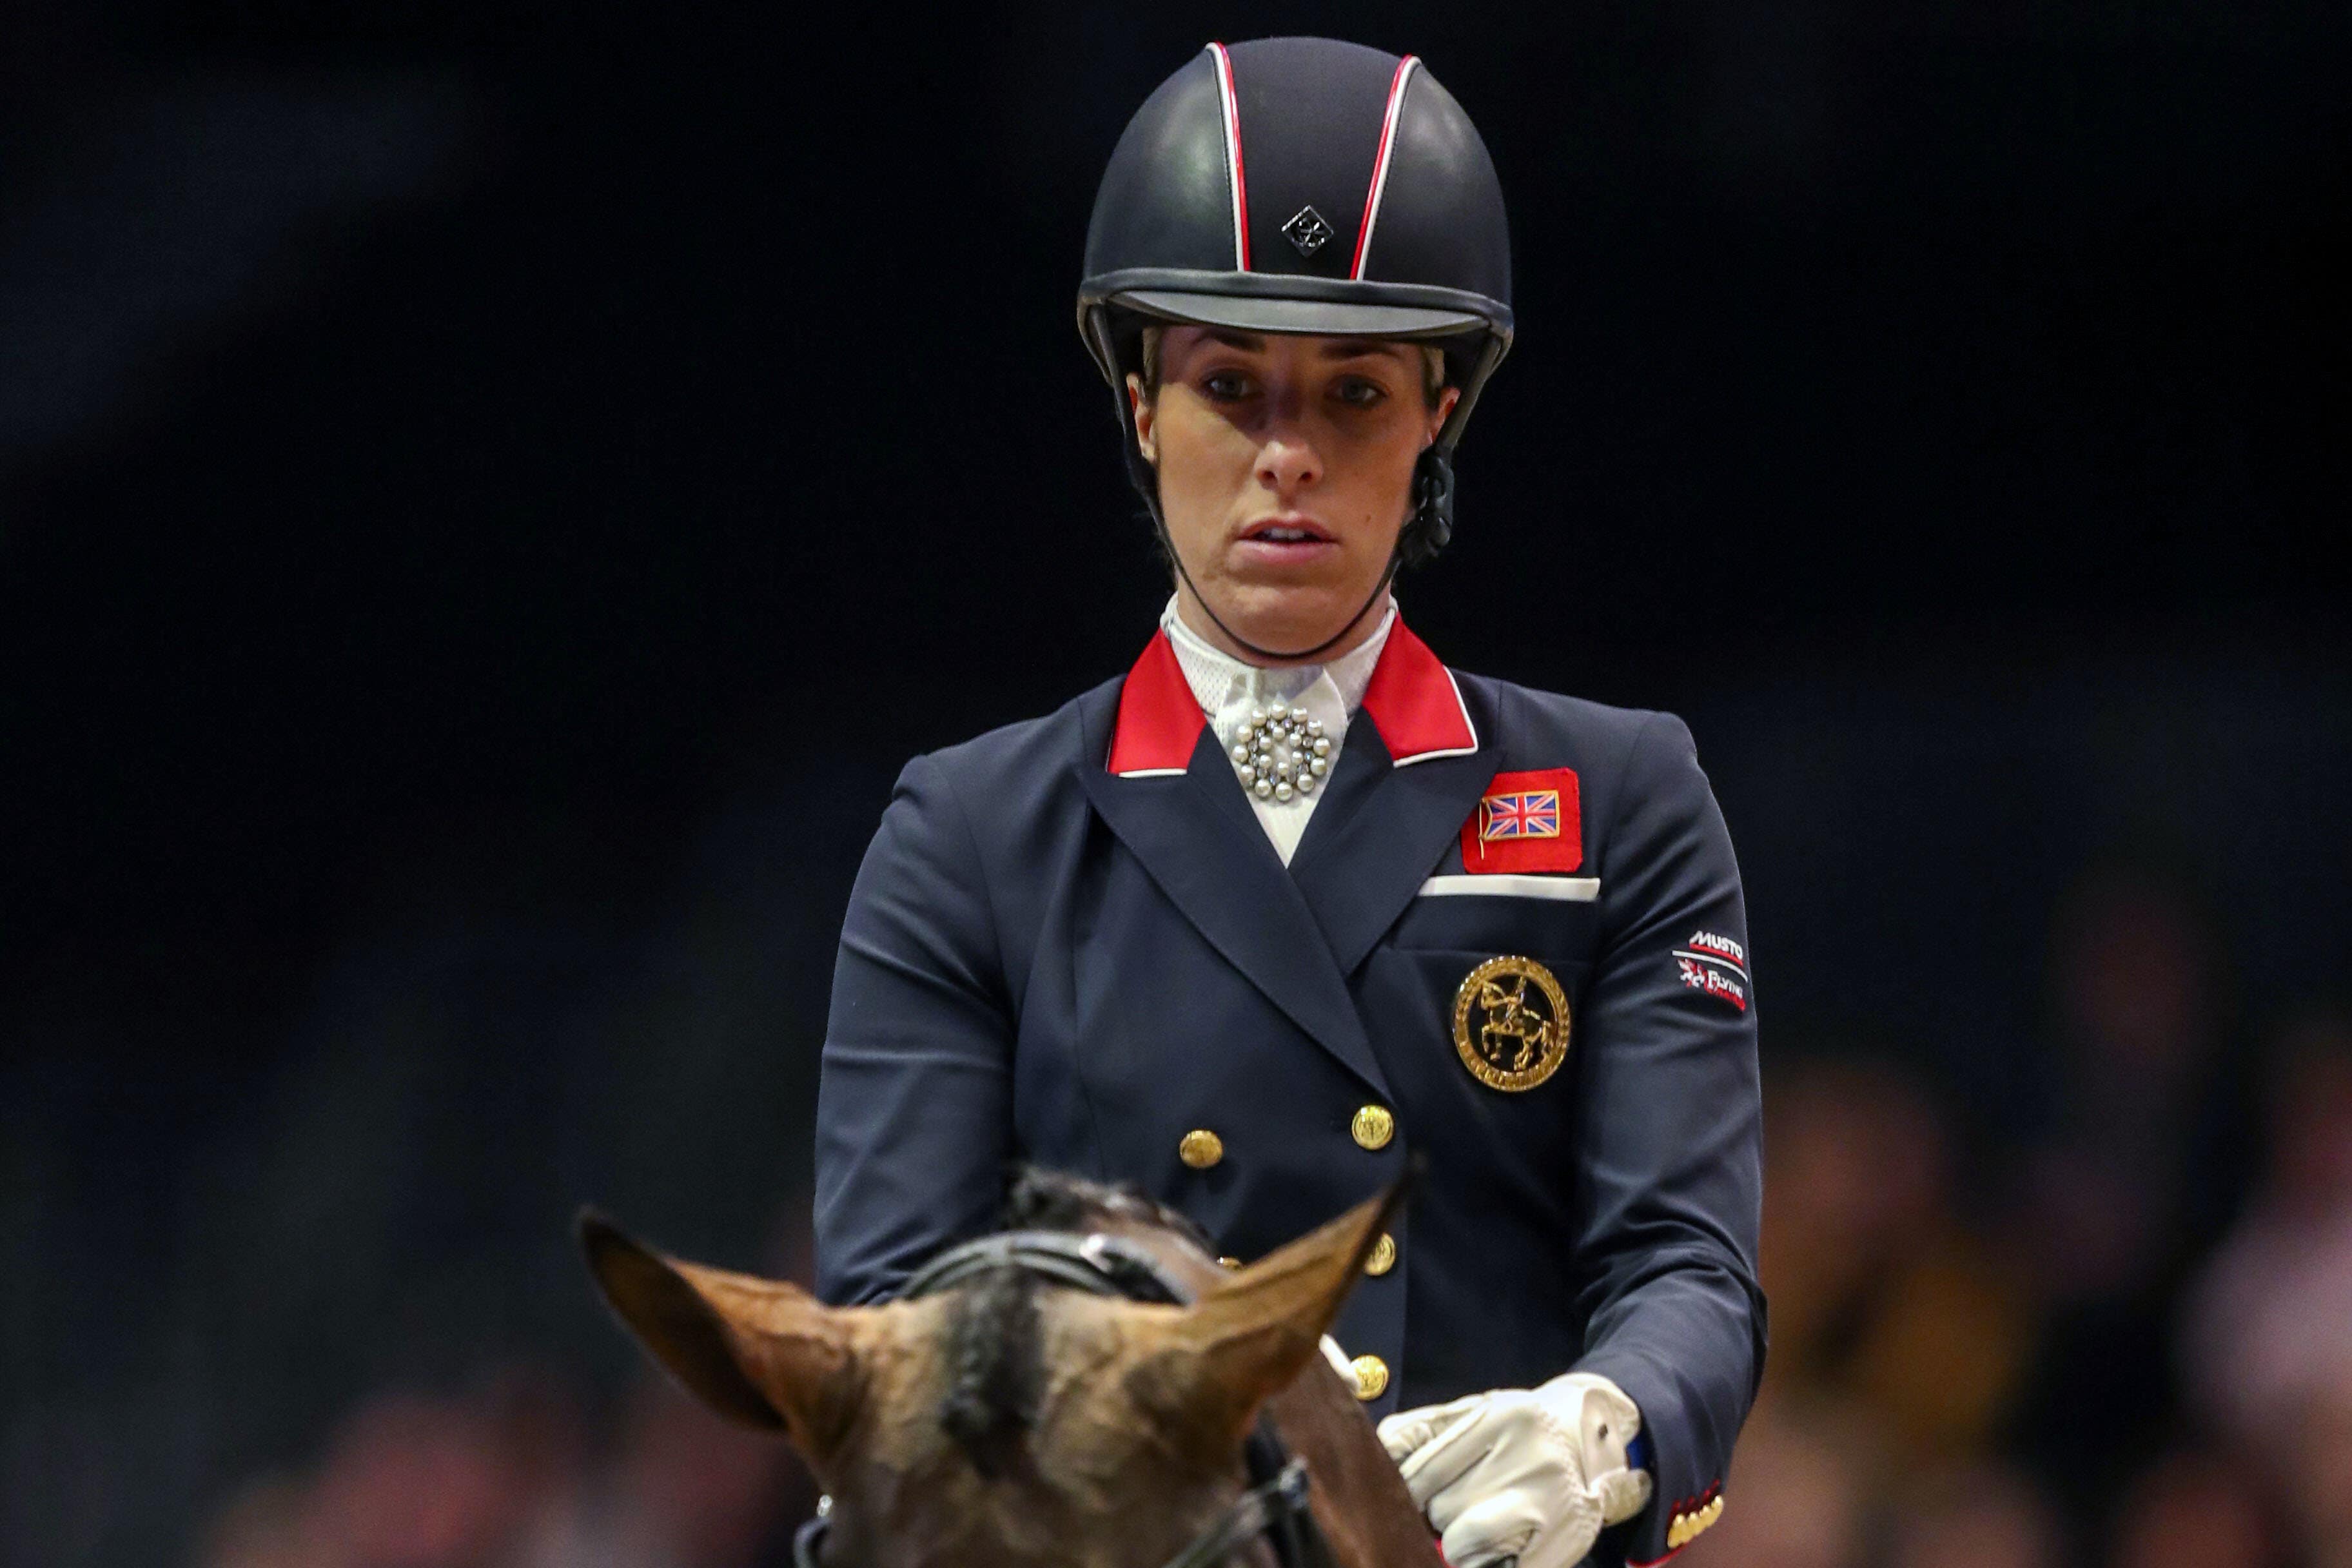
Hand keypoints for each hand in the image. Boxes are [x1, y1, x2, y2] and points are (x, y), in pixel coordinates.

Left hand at [1376, 1374, 1652, 1567]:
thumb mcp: (1473, 1412)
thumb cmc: (1516, 1430)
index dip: (1406, 1489)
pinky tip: (1494, 1547)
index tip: (1412, 1493)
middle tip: (1459, 1501)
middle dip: (1438, 1511)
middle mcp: (1529, 1457)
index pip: (1422, 1469)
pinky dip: (1483, 1564)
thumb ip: (1420, 1430)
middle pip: (1440, 1508)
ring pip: (1460, 1543)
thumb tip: (1377, 1456)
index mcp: (1501, 1417)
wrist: (1591, 1441)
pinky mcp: (1561, 1545)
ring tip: (1476, 1524)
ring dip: (1456, 1541)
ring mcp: (1548, 1504)